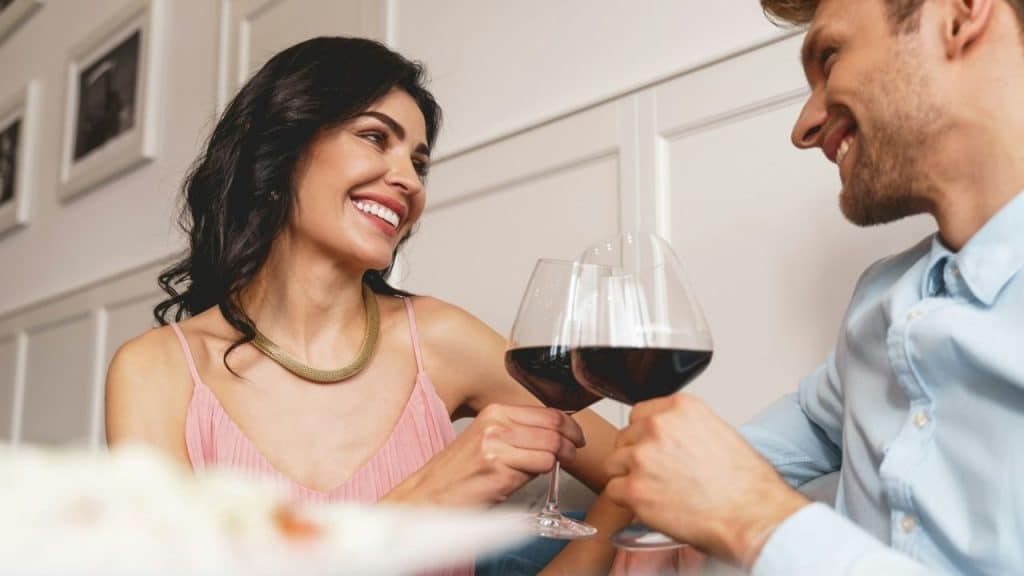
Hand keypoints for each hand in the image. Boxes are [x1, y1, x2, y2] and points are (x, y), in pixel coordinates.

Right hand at [384, 404, 584, 505]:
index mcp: (495, 412)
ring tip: (547, 471)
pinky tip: (523, 480)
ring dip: (557, 463)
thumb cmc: (458, 474)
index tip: (576, 438)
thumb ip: (521, 435)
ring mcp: (497, 445)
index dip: (570, 427)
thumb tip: (556, 437)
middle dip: (570, 446)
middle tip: (570, 457)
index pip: (549, 412)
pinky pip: (539, 468)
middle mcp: (496, 423)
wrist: (429, 496)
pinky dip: (538, 476)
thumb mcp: (489, 442)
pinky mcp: (499, 468)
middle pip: (555, 429)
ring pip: (551, 449)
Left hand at [605, 394, 807, 567]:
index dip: (646, 436)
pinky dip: (628, 501)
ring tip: (657, 492)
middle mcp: (658, 426)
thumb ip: (686, 427)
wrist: (752, 516)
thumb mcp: (718, 432)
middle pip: (625, 437)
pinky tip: (651, 506)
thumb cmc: (746, 484)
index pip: (640, 414)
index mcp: (680, 407)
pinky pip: (613, 491)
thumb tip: (671, 437)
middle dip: (637, 456)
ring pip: (615, 463)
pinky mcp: (634, 489)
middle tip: (659, 475)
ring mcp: (643, 457)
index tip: (654, 449)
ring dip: (630, 477)